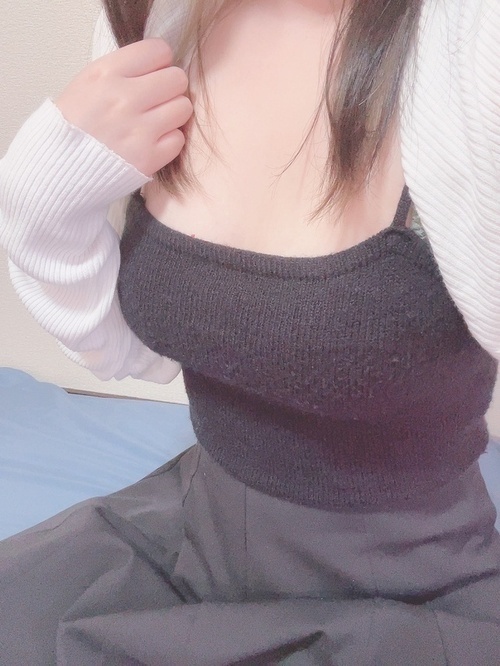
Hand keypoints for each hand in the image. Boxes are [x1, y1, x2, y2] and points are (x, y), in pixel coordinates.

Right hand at [56, 39, 192, 175]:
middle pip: (177, 79)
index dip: (160, 62)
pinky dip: (169, 141)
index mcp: (107, 73)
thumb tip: (159, 66)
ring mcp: (139, 129)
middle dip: (170, 88)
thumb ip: (123, 71)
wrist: (57, 169)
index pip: (159, 51)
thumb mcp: (87, 83)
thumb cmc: (74, 125)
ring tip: (155, 122)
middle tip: (157, 100)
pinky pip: (178, 139)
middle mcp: (125, 98)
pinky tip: (153, 142)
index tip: (152, 74)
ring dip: (173, 114)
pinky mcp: (148, 157)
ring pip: (183, 108)